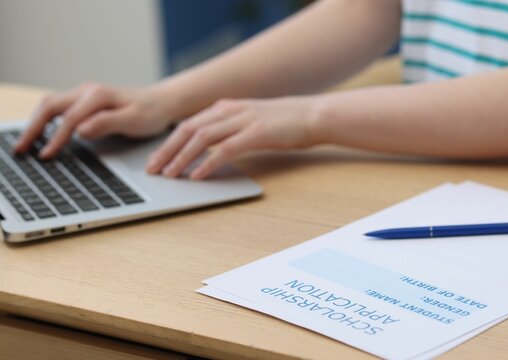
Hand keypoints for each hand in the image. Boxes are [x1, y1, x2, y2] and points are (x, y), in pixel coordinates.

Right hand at [14, 82, 174, 157]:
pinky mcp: (86, 101)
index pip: (69, 119)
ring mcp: (85, 94)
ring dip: (36, 123)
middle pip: (50, 106)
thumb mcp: (135, 120)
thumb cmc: (151, 113)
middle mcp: (87, 90)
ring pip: (51, 105)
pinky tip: (41, 134)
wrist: (162, 102)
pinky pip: (59, 108)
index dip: (55, 139)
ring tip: (25, 144)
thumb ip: (108, 123)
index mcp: (97, 95)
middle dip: (33, 128)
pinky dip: (45, 120)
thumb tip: (80, 129)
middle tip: (21, 149)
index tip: (46, 156)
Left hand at [146, 96, 321, 179]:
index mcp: (225, 107)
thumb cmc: (284, 123)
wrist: (313, 115)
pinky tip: (198, 175)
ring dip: (182, 157)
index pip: (188, 125)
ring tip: (170, 174)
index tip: (156, 160)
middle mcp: (229, 110)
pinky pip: (225, 149)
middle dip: (166, 150)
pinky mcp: (256, 133)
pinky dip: (208, 163)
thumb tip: (210, 149)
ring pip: (202, 138)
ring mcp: (242, 120)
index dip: (168, 143)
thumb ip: (229, 130)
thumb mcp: (250, 122)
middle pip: (187, 130)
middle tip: (153, 170)